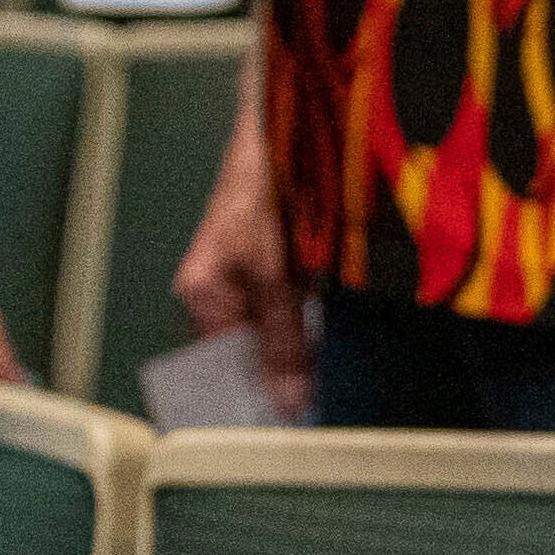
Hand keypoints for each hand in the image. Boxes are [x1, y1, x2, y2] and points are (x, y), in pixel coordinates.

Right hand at [174, 66, 312, 415]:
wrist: (290, 119)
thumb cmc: (266, 181)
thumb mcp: (276, 272)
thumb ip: (283, 339)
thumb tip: (286, 403)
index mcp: (204, 296)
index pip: (222, 372)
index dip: (254, 403)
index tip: (288, 436)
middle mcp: (226, 291)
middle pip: (257, 358)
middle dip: (290, 381)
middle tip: (324, 414)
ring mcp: (258, 278)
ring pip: (287, 336)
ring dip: (314, 353)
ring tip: (342, 382)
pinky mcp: (288, 263)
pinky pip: (305, 311)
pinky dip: (326, 324)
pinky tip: (350, 338)